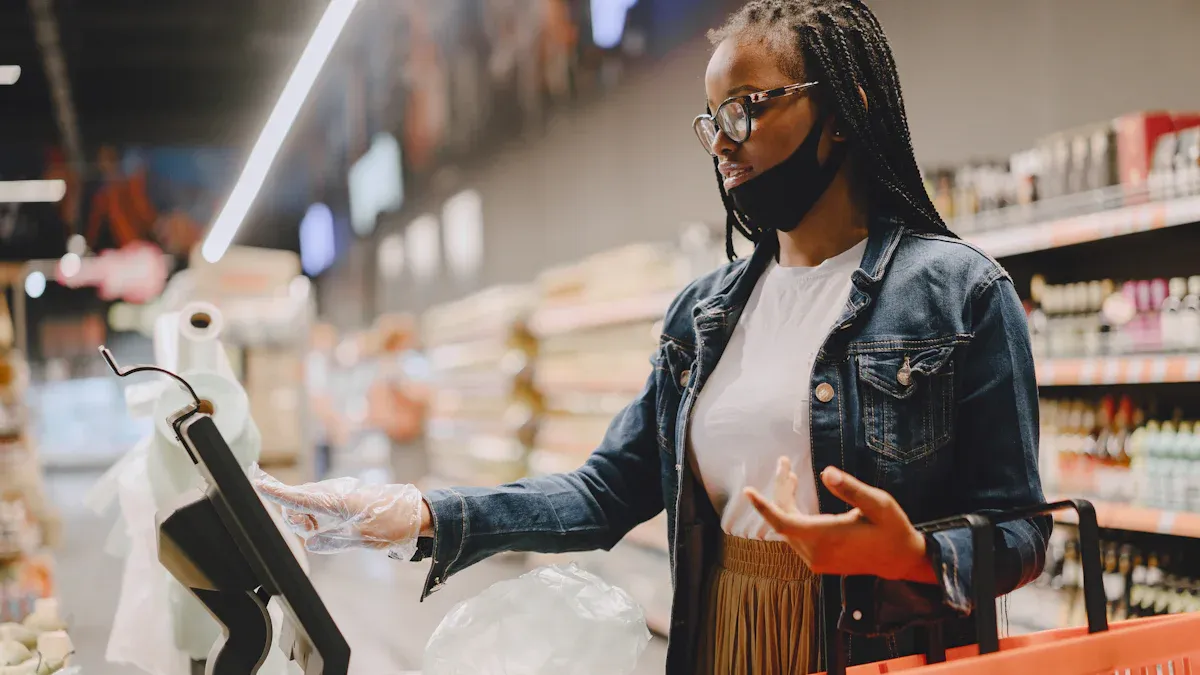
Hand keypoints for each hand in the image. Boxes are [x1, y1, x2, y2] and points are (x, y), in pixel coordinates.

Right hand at [253, 466, 426, 559]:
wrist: (416, 513)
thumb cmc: (393, 524)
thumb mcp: (364, 538)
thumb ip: (334, 540)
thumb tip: (310, 541)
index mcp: (338, 502)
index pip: (301, 498)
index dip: (278, 493)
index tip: (257, 484)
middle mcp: (335, 494)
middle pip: (298, 502)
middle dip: (294, 516)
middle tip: (313, 532)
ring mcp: (339, 494)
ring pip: (307, 504)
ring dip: (305, 518)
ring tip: (322, 531)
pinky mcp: (343, 498)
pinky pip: (318, 505)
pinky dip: (314, 516)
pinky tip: (324, 527)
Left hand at [744, 458, 936, 583]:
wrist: (901, 560)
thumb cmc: (892, 528)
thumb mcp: (879, 503)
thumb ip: (851, 489)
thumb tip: (826, 472)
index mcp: (827, 537)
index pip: (784, 522)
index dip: (764, 506)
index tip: (748, 491)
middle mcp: (816, 552)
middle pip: (784, 518)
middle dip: (781, 489)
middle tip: (784, 462)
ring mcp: (815, 560)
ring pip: (788, 526)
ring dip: (785, 500)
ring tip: (789, 474)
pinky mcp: (817, 561)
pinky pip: (795, 535)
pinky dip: (792, 514)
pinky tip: (796, 495)